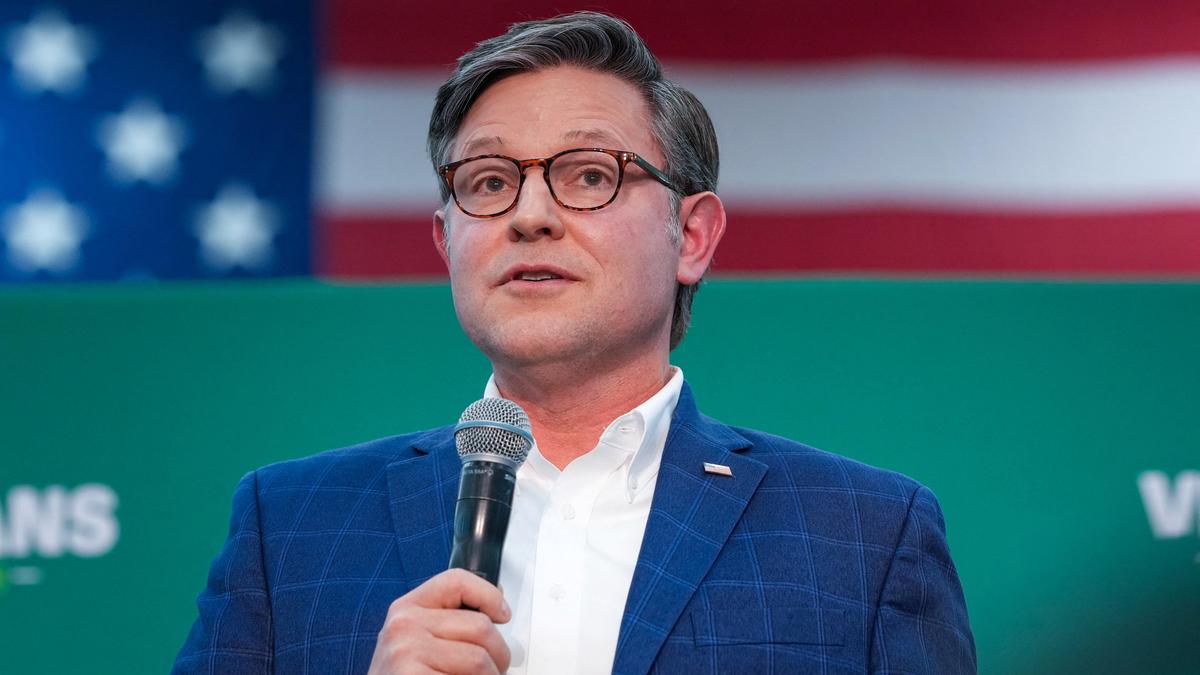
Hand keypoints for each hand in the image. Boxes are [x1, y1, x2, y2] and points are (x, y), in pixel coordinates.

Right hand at [367, 568, 511, 673]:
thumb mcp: (416, 639)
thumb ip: (448, 621)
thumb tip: (495, 608)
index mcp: (406, 609)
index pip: (456, 581)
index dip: (488, 594)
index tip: (503, 614)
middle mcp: (404, 626)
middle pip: (480, 626)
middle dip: (499, 654)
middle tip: (494, 670)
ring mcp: (407, 653)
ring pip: (480, 660)